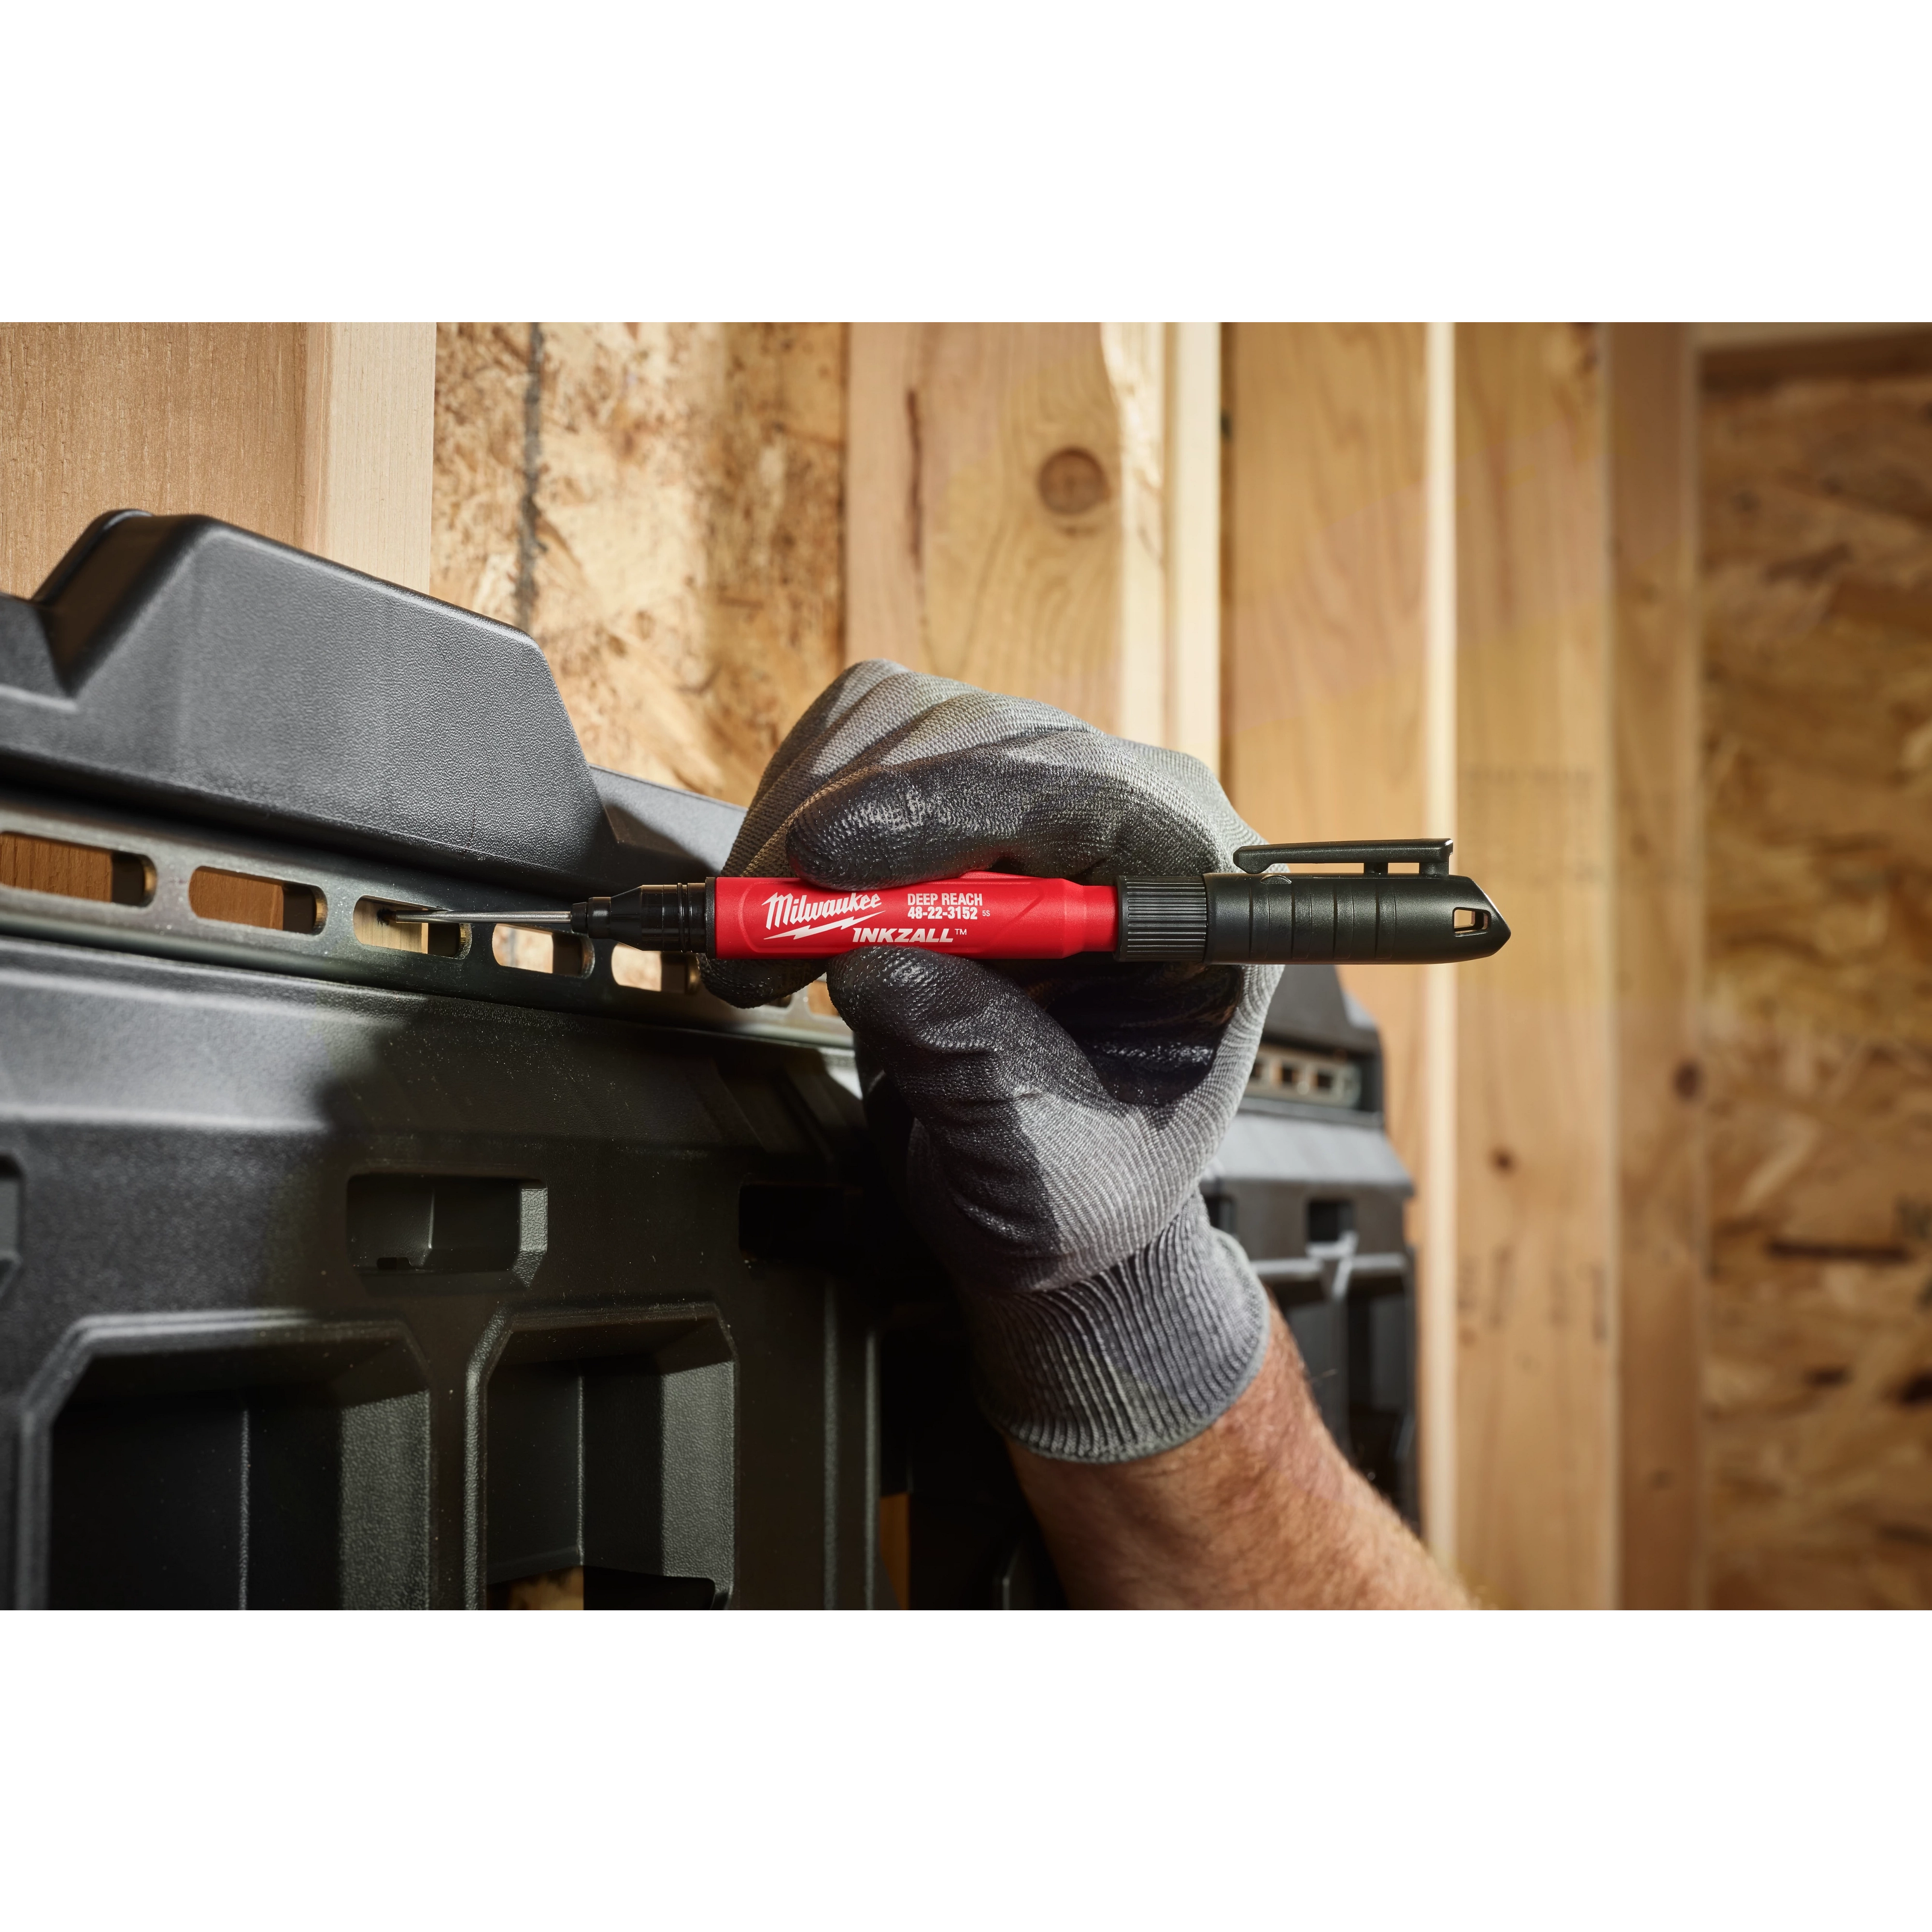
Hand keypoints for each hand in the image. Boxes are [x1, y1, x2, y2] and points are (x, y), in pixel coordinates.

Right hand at [706, 661, 1280, 1461]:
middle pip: (983, 742)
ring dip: (802, 820)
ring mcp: (1042, 782)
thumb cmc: (1083, 1176)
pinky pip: (866, 734)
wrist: (1049, 1175)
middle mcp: (1131, 813)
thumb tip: (876, 967)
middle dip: (848, 829)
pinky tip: (783, 905)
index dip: (952, 810)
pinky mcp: (962, 780)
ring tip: (758, 952)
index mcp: (1198, 902)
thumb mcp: (1048, 1170)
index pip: (1087, 800)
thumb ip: (978, 1070)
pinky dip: (796, 804)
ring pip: (907, 723)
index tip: (830, 860)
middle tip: (756, 940)